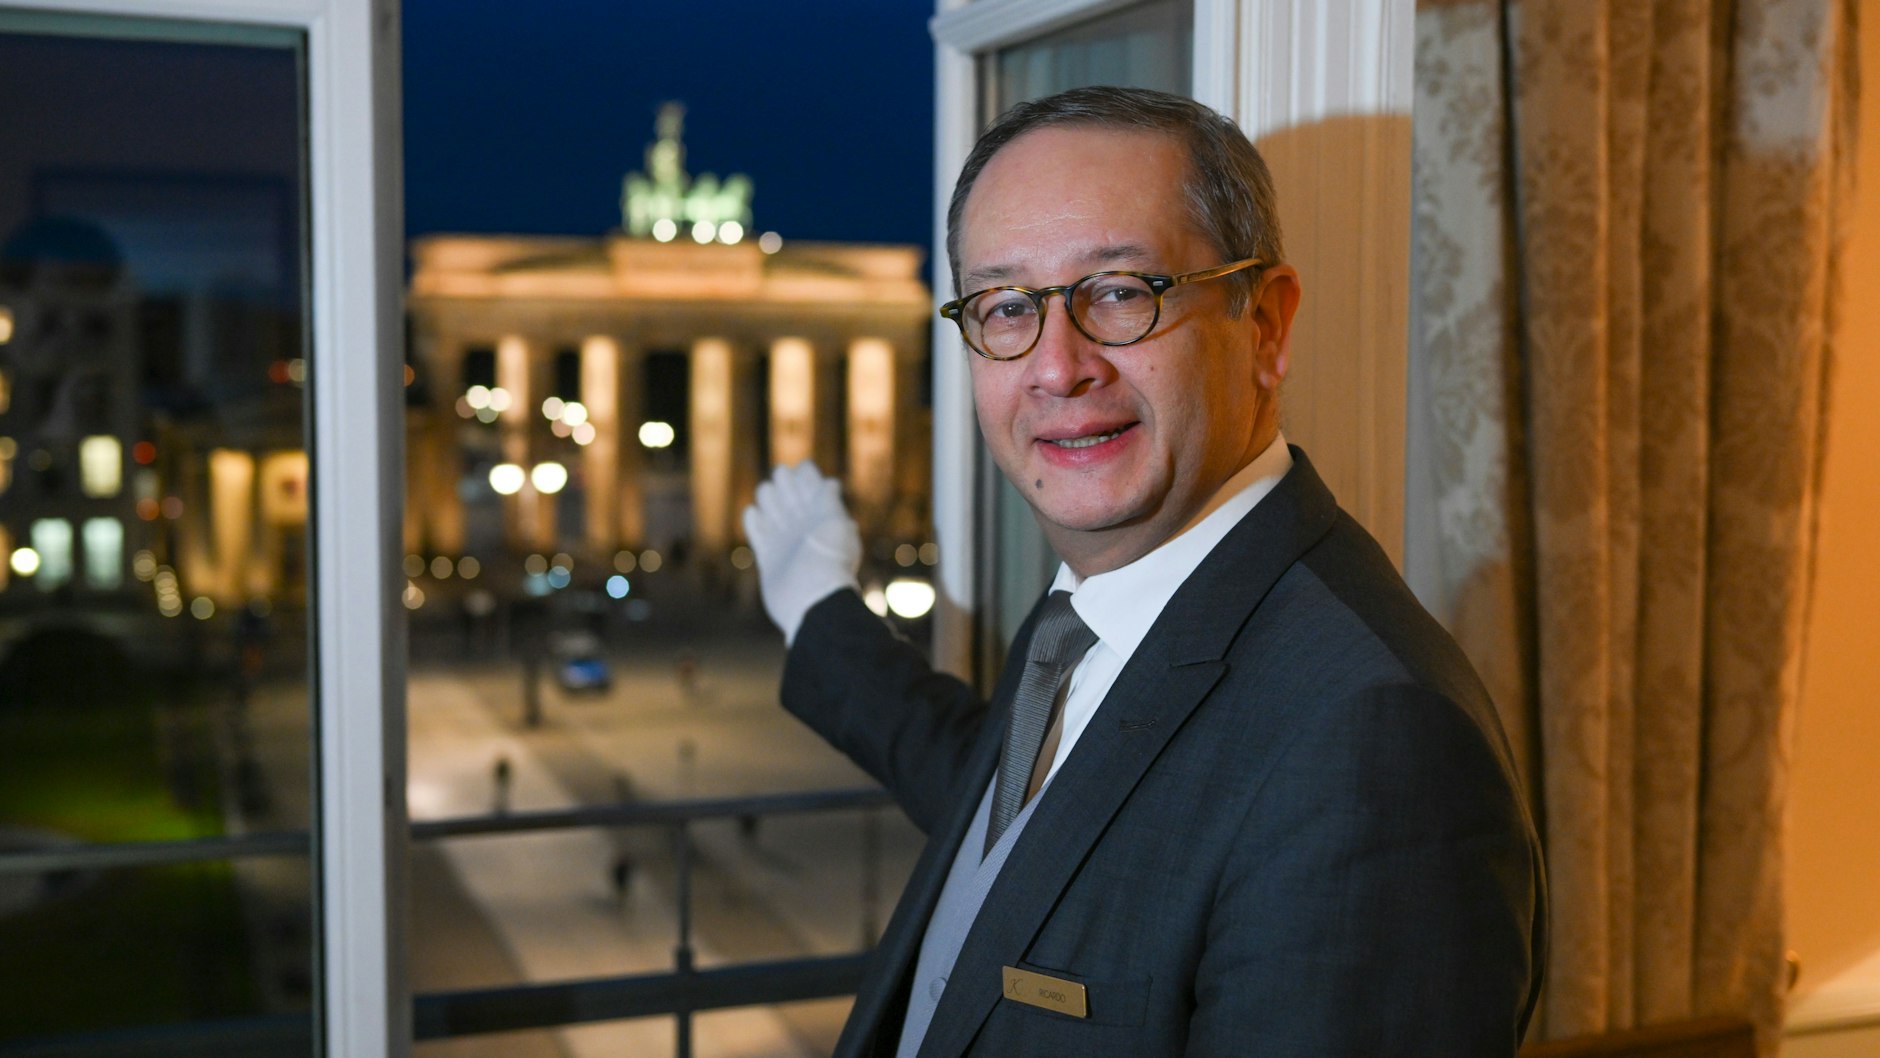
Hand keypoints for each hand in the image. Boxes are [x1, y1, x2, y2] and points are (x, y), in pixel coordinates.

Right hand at [741, 462, 861, 643]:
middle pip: (788, 494)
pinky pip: (758, 534)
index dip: (804, 474)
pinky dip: (753, 521)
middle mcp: (804, 528)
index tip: (801, 472)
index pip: (811, 485)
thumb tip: (830, 483)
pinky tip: (753, 513)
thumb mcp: (835, 523)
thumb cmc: (829, 561)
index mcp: (822, 517)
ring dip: (767, 498)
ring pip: (771, 510)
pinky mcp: (769, 559)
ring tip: (768, 497)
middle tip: (782, 481)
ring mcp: (786, 543)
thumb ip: (828, 501)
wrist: (814, 601)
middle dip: (784, 483)